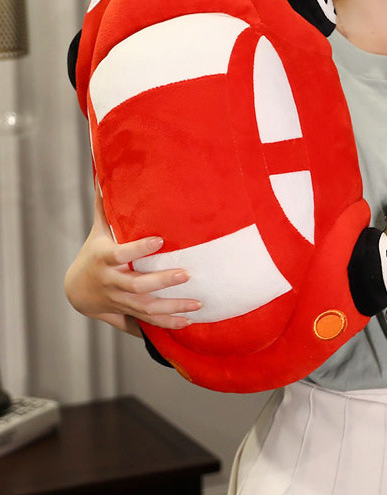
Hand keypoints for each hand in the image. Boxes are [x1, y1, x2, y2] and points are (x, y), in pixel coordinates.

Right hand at [64, 185, 201, 333]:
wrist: (77, 291)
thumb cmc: (95, 252)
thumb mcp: (98, 230)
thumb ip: (106, 206)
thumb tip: (104, 175)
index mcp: (105, 259)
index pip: (121, 254)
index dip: (138, 249)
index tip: (159, 240)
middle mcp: (112, 282)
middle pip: (136, 285)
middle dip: (162, 281)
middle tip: (187, 274)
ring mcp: (120, 300)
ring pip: (145, 307)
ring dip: (172, 307)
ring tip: (197, 304)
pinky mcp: (127, 312)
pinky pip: (148, 321)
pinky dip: (168, 323)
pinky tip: (189, 322)